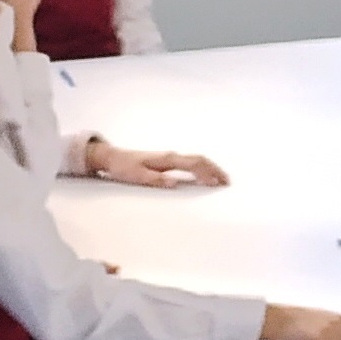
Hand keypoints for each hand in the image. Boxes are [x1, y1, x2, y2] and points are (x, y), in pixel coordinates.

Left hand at [89, 142, 227, 187]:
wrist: (112, 157)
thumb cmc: (124, 167)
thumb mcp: (137, 176)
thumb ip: (156, 180)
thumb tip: (174, 183)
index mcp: (167, 159)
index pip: (194, 164)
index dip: (209, 172)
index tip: (219, 182)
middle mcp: (171, 156)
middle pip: (200, 160)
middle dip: (215, 170)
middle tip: (227, 182)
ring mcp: (169, 157)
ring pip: (196, 160)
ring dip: (209, 169)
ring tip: (220, 180)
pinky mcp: (167, 160)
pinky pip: (189, 163)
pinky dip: (201, 168)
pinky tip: (203, 176)